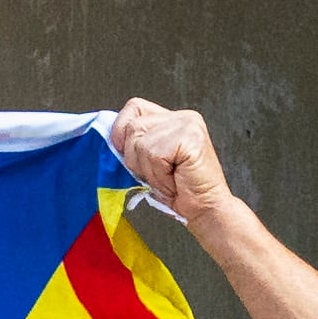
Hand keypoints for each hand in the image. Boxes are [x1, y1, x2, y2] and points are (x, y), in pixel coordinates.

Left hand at [109, 97, 239, 232]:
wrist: (206, 210)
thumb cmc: (180, 191)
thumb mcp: (149, 162)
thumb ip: (135, 143)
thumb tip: (111, 139)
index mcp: (173, 119)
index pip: (134, 107)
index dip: (123, 131)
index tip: (132, 156)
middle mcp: (183, 117)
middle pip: (133, 127)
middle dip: (137, 159)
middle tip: (160, 174)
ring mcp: (188, 125)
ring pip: (141, 143)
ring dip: (150, 171)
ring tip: (169, 178)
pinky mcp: (190, 138)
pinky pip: (155, 155)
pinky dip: (160, 175)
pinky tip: (175, 180)